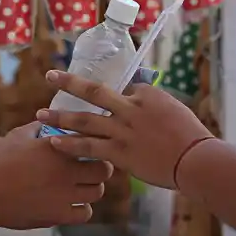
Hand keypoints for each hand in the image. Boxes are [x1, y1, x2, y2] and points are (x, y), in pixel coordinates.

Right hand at [0, 123, 111, 229]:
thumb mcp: (19, 136)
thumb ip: (40, 127)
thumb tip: (51, 120)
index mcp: (60, 148)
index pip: (94, 143)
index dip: (98, 144)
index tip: (95, 146)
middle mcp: (66, 171)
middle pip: (104, 170)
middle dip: (101, 166)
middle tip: (93, 166)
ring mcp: (64, 195)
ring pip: (97, 192)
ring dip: (93, 187)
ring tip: (84, 184)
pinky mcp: (57, 215)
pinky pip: (84, 213)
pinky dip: (82, 208)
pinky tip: (74, 203)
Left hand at [37, 70, 214, 188]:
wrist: (195, 159)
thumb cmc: (191, 135)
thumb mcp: (174, 109)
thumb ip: (154, 104)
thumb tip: (140, 98)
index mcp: (146, 94)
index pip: (124, 88)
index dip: (117, 96)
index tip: (113, 104)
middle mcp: (130, 108)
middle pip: (94, 92)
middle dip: (69, 83)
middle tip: (50, 76)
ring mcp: (122, 131)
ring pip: (84, 120)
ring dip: (60, 116)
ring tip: (39, 114)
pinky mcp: (120, 153)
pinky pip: (89, 147)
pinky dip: (70, 144)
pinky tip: (54, 142)